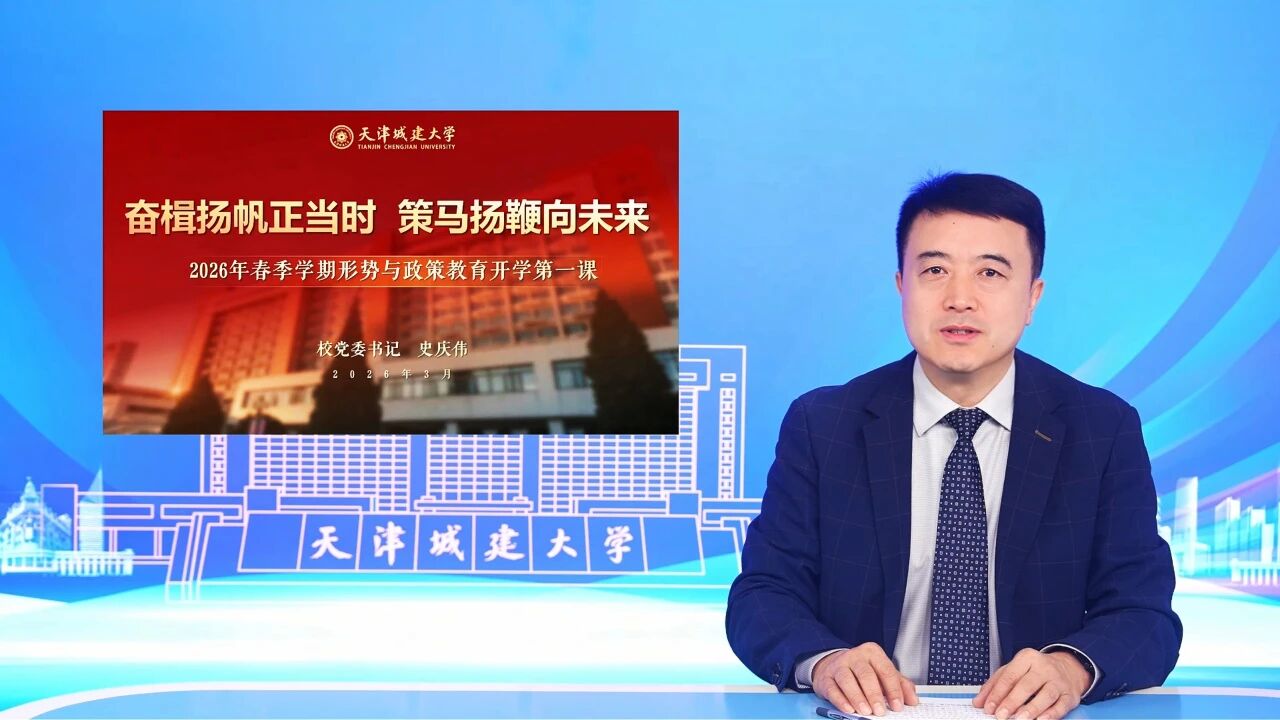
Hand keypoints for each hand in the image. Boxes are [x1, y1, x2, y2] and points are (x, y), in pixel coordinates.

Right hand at [812, 642, 918, 716]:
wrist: (834, 665)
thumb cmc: (863, 671)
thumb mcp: (883, 673)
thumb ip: (900, 684)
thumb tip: (913, 700)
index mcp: (873, 653)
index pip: (886, 670)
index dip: (893, 689)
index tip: (897, 705)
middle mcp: (855, 656)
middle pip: (866, 674)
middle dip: (874, 694)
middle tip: (880, 711)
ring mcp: (838, 665)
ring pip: (847, 680)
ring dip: (857, 697)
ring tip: (865, 711)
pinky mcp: (826, 677)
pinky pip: (832, 688)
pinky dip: (841, 700)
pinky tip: (849, 708)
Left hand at [972, 648, 1090, 719]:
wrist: (1068, 667)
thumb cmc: (1036, 670)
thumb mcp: (1014, 670)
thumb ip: (995, 684)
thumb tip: (979, 701)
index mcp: (1027, 658)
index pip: (1009, 676)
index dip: (997, 693)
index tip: (989, 707)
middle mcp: (1044, 668)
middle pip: (1026, 685)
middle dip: (1012, 702)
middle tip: (1000, 715)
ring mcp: (1058, 681)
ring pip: (1046, 695)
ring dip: (1031, 709)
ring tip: (1019, 719)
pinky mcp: (1070, 695)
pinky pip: (1060, 706)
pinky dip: (1050, 715)